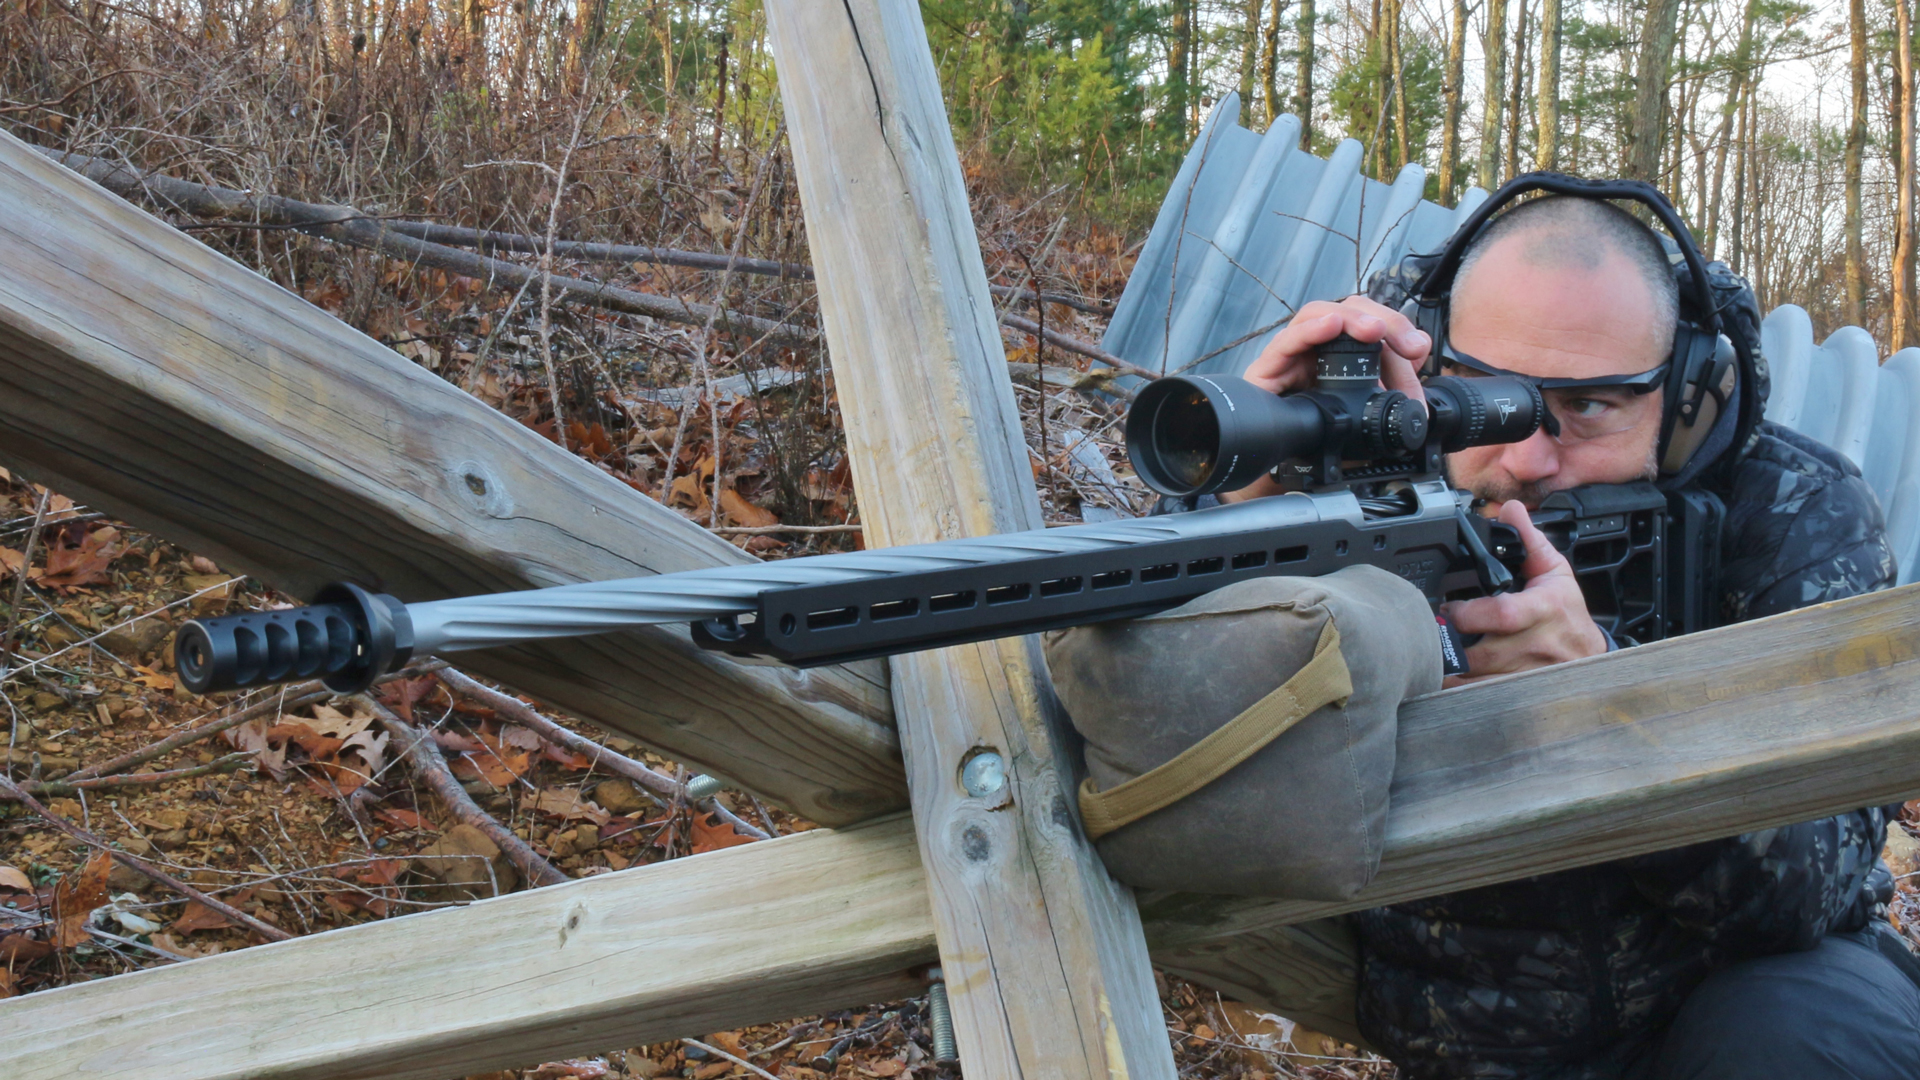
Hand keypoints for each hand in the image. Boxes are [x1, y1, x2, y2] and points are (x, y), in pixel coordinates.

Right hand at [1219, 296, 1431, 502]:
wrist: (1283, 473)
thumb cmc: (1320, 440)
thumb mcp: (1368, 412)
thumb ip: (1392, 385)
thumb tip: (1420, 360)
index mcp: (1339, 354)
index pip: (1367, 322)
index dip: (1396, 328)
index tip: (1417, 348)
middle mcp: (1314, 349)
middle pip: (1346, 311)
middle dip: (1381, 320)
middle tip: (1405, 343)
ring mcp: (1291, 357)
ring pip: (1317, 315)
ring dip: (1350, 319)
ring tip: (1374, 330)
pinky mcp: (1266, 370)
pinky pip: (1285, 342)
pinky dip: (1309, 330)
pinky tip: (1331, 326)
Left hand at [1441, 500, 1607, 684]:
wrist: (1591, 657)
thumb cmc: (1568, 614)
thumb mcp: (1555, 573)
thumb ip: (1529, 541)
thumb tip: (1510, 510)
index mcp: (1543, 610)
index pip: (1503, 614)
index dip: (1469, 614)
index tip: (1449, 608)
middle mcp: (1536, 646)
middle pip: (1481, 654)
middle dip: (1450, 645)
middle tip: (1431, 632)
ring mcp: (1528, 675)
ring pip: (1479, 681)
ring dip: (1451, 672)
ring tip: (1434, 655)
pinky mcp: (1521, 695)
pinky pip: (1483, 699)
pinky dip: (1461, 692)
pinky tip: (1448, 679)